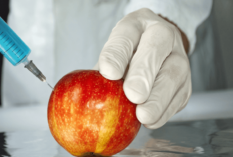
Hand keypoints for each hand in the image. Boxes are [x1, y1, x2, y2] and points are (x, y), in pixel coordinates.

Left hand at [94, 8, 191, 128]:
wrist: (158, 46)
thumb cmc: (130, 49)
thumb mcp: (113, 50)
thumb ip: (106, 65)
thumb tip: (93, 87)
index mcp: (138, 24)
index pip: (126, 35)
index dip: (117, 55)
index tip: (109, 73)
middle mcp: (163, 36)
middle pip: (155, 51)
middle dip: (143, 75)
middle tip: (133, 95)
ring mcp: (179, 58)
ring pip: (173, 76)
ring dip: (158, 100)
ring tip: (144, 116)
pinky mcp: (186, 82)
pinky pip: (178, 97)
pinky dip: (165, 111)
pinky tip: (152, 120)